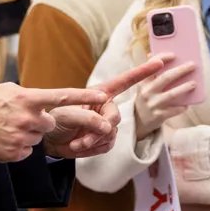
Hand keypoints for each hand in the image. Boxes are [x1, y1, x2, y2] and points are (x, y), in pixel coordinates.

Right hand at [0, 83, 107, 162]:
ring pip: (38, 138)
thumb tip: (44, 100)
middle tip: (22, 119)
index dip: (85, 96)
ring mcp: (22, 137)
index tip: (103, 96)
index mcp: (27, 98)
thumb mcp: (7, 90)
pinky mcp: (16, 153)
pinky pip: (28, 151)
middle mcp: (28, 118)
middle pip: (51, 123)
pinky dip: (19, 146)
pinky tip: (4, 139)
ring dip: (28, 134)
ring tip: (7, 128)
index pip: (62, 96)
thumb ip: (29, 96)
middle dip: (41, 122)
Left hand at [46, 59, 164, 157]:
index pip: (125, 81)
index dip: (143, 71)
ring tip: (77, 142)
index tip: (160, 61)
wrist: (49, 141)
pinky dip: (93, 148)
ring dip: (93, 141)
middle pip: (115, 117)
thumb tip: (107, 128)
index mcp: (100, 93)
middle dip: (100, 129)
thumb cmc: (56, 120)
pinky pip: (107, 145)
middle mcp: (106, 107)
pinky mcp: (104, 140)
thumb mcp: (68, 114)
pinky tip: (80, 146)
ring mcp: (106, 124)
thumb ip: (89, 118)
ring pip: (111, 134)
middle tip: (85, 138)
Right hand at [134, 53, 197, 139]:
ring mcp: (153, 104)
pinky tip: (188, 104)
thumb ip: (151, 73)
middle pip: (166, 78)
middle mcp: (147, 92)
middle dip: (181, 70)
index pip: (151, 66)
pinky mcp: (159, 116)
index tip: (174, 55)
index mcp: (143, 81)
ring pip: (172, 94)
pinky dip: (182, 107)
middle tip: (192, 65)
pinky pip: (174, 110)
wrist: (138, 121)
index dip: (163, 58)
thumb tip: (153, 54)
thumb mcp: (144, 85)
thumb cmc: (147, 97)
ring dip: (184, 88)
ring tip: (194, 83)